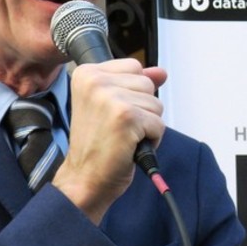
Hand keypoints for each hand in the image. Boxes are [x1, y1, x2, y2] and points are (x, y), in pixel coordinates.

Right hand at [52, 59, 166, 222]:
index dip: (133, 93)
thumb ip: (135, 84)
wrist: (84, 178)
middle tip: (118, 128)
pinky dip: (152, 139)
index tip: (113, 113)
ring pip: (156, 104)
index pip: (135, 67)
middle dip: (142, 109)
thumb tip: (162, 72)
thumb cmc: (96, 145)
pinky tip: (129, 146)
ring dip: (147, 125)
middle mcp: (96, 81)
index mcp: (88, 73)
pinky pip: (159, 124)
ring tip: (123, 137)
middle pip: (148, 84)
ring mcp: (111, 98)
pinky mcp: (126, 117)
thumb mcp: (111, 105)